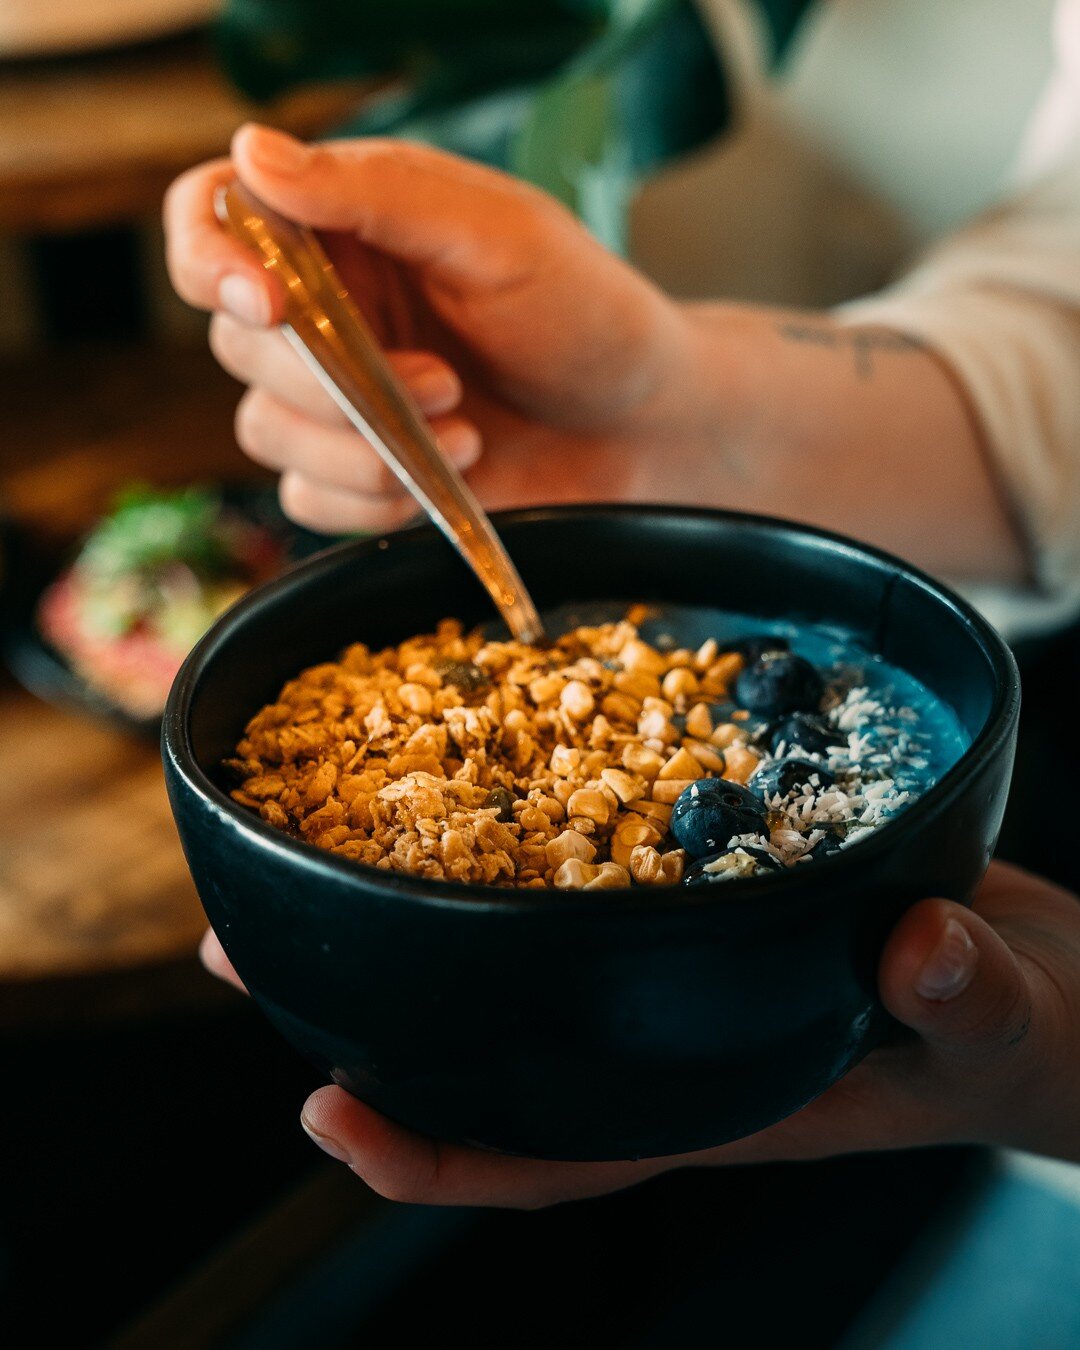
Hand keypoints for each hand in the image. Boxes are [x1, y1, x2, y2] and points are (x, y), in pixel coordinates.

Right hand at [164, 123, 690, 532]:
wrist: (642, 429)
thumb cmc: (587, 315)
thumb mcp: (498, 235)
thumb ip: (379, 194)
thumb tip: (253, 154)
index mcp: (346, 227)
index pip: (215, 217)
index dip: (210, 258)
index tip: (267, 302)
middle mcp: (327, 308)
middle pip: (235, 342)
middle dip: (328, 380)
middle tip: (440, 381)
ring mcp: (339, 399)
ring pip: (262, 431)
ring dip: (358, 448)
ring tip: (462, 431)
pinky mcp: (360, 476)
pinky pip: (307, 499)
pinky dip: (368, 502)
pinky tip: (443, 479)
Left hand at [200, 861, 1079, 1207]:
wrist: (1045, 984)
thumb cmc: (1024, 1032)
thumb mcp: (1006, 1022)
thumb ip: (966, 996)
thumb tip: (918, 949)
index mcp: (717, 1095)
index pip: (552, 1149)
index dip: (435, 1150)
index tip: (329, 1115)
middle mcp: (670, 1030)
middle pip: (491, 1043)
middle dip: (367, 1013)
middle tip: (242, 951)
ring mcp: (679, 963)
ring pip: (522, 954)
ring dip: (416, 911)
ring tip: (309, 849)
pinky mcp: (704, 892)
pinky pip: (590, 871)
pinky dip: (522, 830)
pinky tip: (476, 768)